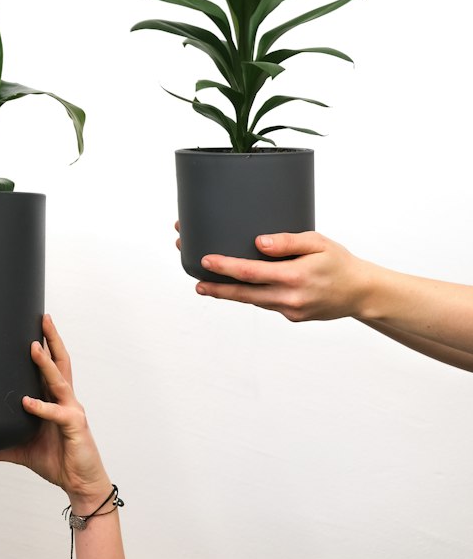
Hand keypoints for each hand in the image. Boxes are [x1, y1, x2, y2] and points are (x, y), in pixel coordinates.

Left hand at [0, 314, 112, 513]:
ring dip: (45, 363)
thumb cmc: (57, 461)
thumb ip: (3, 445)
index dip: (46, 345)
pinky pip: (57, 413)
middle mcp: (65, 399)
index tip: (35, 324)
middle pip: (61, 362)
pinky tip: (27, 402)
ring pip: (59, 380)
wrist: (80, 484)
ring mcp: (71, 410)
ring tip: (33, 347)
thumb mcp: (24, 450)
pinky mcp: (75, 426)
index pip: (51, 366)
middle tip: (44, 318)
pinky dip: (42, 407)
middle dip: (52, 339)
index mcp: (55, 399)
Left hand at [190, 228, 375, 321]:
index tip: (206, 261)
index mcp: (294, 278)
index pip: (250, 273)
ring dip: (230, 294)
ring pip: (253, 301)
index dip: (225, 267)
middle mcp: (290, 298)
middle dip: (218, 289)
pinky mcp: (293, 317)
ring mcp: (291, 311)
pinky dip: (251, 296)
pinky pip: (266, 304)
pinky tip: (240, 287)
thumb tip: (258, 242)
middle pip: (244, 294)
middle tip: (196, 284)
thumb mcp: (317, 242)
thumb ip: (287, 241)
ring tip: (207, 285)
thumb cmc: (339, 262)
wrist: (361, 292)